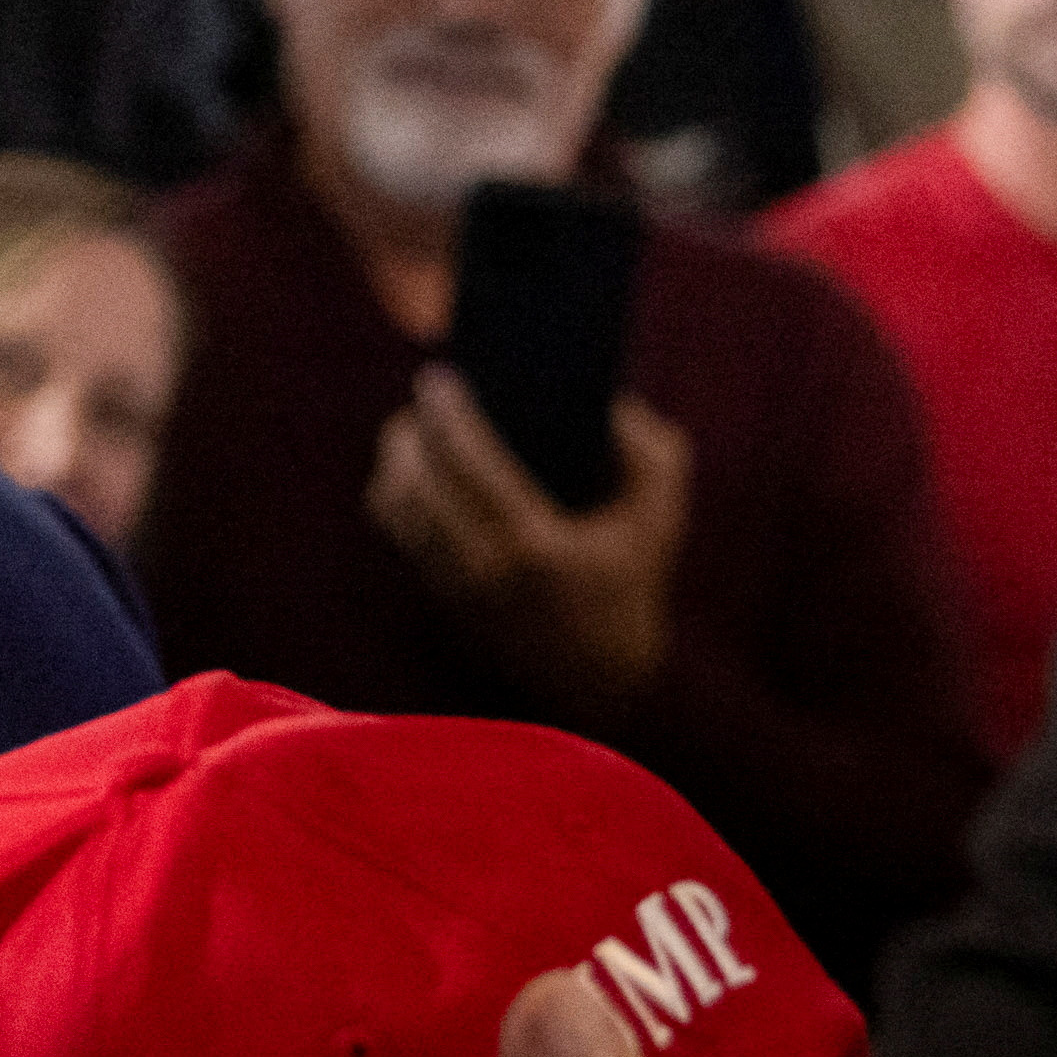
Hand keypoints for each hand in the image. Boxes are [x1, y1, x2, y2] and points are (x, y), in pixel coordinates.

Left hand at [369, 374, 693, 722]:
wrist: (603, 679)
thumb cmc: (633, 586)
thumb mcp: (661, 519)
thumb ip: (650, 455)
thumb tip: (611, 404)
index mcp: (535, 546)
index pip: (472, 466)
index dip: (448, 415)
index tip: (437, 378)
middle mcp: (485, 570)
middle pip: (416, 486)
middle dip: (408, 435)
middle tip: (419, 402)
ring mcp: (458, 590)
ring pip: (397, 515)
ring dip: (395, 466)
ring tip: (410, 433)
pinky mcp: (444, 602)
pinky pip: (403, 539)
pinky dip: (398, 499)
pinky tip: (414, 474)